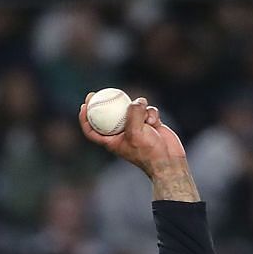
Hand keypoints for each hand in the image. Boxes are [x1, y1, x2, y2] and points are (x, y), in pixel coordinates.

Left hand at [78, 94, 196, 200]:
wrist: (168, 161)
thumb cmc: (149, 152)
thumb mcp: (136, 132)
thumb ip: (133, 114)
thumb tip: (137, 101)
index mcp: (112, 141)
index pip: (92, 130)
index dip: (85, 119)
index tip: (84, 106)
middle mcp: (122, 134)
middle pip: (108, 115)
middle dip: (103, 103)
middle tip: (96, 93)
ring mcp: (135, 127)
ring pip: (131, 109)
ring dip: (139, 109)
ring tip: (146, 118)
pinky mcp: (148, 123)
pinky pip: (146, 110)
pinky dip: (151, 113)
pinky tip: (155, 121)